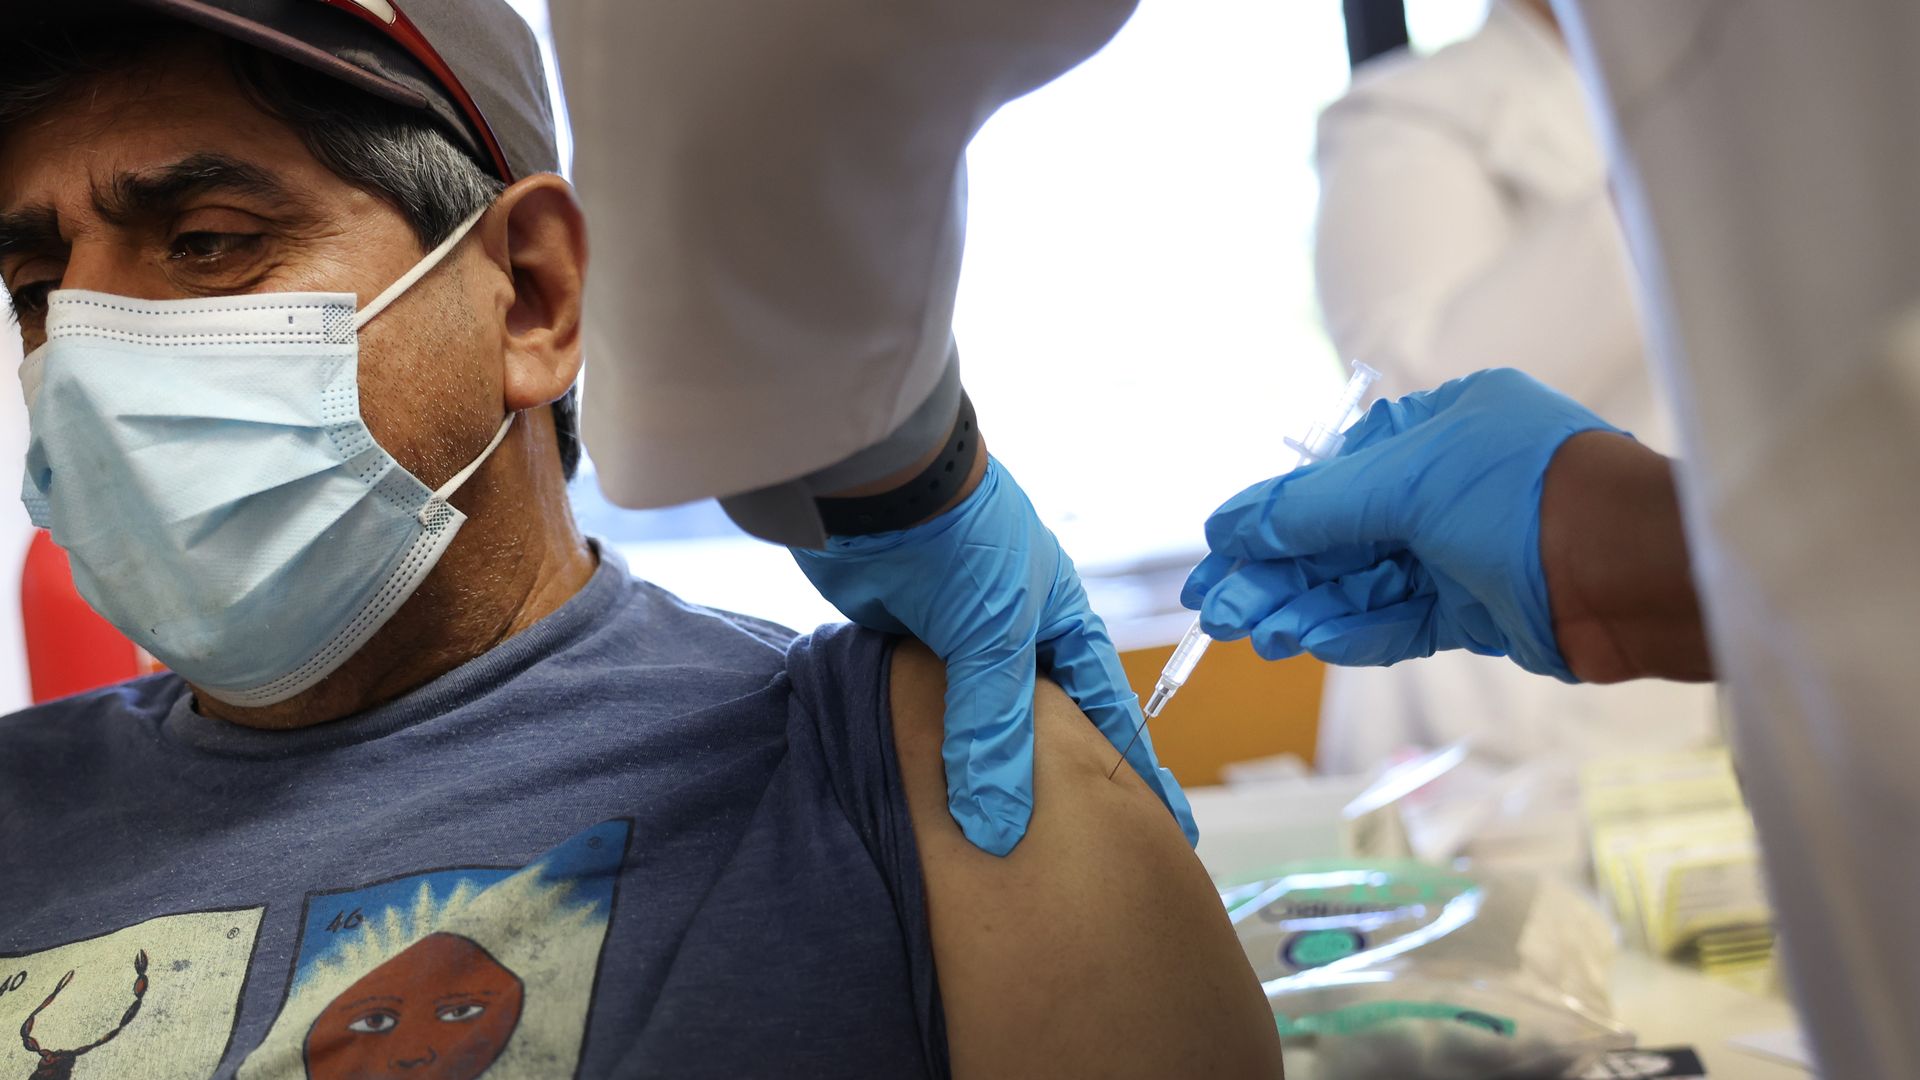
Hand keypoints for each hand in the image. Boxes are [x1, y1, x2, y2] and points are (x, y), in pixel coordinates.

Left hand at [795, 458, 1196, 855]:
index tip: (1167, 829)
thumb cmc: (962, 544)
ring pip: (978, 721)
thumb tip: (998, 832)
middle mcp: (1018, 632)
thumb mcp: (995, 640)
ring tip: (1001, 844)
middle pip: (1042, 723)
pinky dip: (929, 751)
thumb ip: (994, 734)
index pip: (1107, 709)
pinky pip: (925, 713)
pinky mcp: (906, 643)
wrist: (873, 485)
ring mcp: (959, 637)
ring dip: (981, 770)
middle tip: (1078, 853)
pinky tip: (932, 799)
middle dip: (1056, 781)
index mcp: (1063, 619)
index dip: (1134, 769)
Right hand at [1182, 368, 1623, 678]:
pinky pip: (1398, 620)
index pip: (1331, 477)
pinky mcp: (1479, 610)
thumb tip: (1239, 525)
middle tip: (1217, 609)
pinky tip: (1304, 639)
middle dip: (1276, 572)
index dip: (1269, 519)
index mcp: (1435, 432)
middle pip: (1338, 536)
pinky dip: (1350, 630)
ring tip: (1249, 630)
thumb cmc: (1534, 497)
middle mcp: (1445, 488)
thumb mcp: (1408, 483)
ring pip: (1361, 582)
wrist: (1636, 569)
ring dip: (1303, 605)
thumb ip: (1318, 509)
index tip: (1218, 553)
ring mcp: (1462, 552)